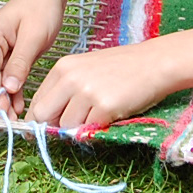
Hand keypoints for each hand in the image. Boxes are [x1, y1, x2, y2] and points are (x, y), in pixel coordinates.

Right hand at [0, 0, 64, 116]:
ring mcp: (1, 52)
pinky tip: (19, 106)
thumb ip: (20, 62)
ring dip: (4, 100)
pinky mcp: (13, 57)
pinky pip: (10, 78)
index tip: (0, 111)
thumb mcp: (32, 35)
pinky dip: (14, 93)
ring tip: (13, 119)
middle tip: (5, 121)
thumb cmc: (41, 8)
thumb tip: (8, 88)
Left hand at [24, 41, 166, 129]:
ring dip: (79, 127)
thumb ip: (65, 90)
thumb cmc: (121, 67)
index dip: (40, 118)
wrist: (154, 63)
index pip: (37, 100)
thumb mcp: (85, 69)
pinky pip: (89, 129)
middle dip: (53, 126)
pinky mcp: (104, 107)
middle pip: (43, 115)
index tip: (45, 127)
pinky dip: (97, 127)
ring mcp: (87, 92)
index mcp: (63, 67)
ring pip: (66, 126)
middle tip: (70, 126)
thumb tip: (47, 118)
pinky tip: (111, 113)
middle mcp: (70, 78)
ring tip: (98, 112)